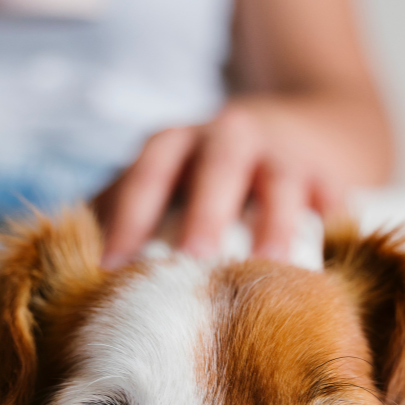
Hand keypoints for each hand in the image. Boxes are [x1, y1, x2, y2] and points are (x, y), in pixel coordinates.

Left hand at [95, 95, 386, 268]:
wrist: (298, 130)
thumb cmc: (208, 175)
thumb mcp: (163, 180)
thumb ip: (122, 213)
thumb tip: (69, 274)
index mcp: (178, 144)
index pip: (147, 175)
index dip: (129, 219)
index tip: (113, 271)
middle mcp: (230, 138)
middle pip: (216, 170)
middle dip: (205, 215)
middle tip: (193, 263)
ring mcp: (284, 155)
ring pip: (281, 183)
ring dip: (276, 223)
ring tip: (272, 267)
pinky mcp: (329, 174)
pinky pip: (334, 198)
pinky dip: (334, 223)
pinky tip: (331, 257)